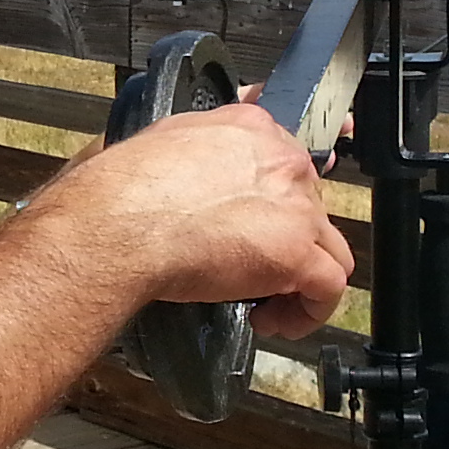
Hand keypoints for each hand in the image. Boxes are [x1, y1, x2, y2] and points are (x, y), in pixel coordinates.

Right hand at [53, 106, 350, 334]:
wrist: (119, 225)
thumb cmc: (119, 192)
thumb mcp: (153, 141)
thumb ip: (186, 148)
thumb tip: (181, 171)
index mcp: (248, 127)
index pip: (286, 163)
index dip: (274, 204)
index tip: (258, 226)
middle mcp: (280, 159)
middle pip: (310, 207)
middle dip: (286, 242)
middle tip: (250, 270)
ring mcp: (294, 206)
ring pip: (328, 247)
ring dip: (302, 279)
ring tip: (265, 304)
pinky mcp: (296, 253)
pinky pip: (329, 286)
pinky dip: (308, 311)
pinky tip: (273, 321)